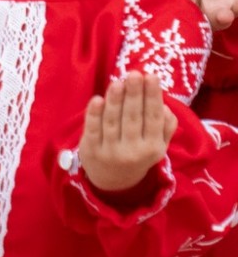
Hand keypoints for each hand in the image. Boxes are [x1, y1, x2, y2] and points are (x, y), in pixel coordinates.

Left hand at [76, 73, 175, 191]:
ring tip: (117, 82)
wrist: (113, 182)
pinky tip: (97, 99)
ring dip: (115, 100)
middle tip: (134, 74)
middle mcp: (133, 151)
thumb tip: (165, 106)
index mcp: (153, 148)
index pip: (154, 118)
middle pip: (133, 118)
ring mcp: (110, 151)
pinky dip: (93, 114)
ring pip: (113, 121)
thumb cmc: (138, 153)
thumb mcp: (158, 145)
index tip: (151, 76)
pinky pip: (92, 129)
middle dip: (134, 94)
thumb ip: (166, 126)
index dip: (152, 97)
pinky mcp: (90, 150)